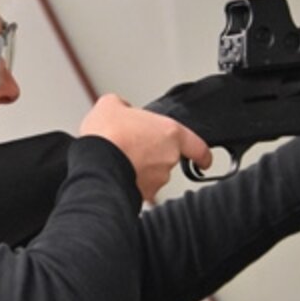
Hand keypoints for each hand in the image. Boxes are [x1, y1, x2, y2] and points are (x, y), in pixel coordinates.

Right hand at [80, 94, 211, 200]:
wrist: (96, 165)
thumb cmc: (107, 136)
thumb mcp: (110, 105)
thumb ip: (122, 106)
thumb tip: (120, 109)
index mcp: (170, 133)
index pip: (198, 147)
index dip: (202, 154)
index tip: (203, 159)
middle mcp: (168, 158)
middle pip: (166, 158)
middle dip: (151, 154)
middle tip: (131, 146)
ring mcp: (156, 179)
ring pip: (152, 174)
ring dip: (140, 168)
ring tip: (118, 158)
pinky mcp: (143, 195)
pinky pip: (138, 188)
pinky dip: (129, 181)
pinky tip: (113, 172)